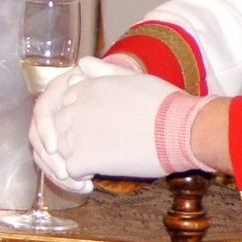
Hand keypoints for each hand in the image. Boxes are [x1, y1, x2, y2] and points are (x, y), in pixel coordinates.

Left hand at [30, 59, 184, 188]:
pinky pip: (69, 170)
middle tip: (97, 149)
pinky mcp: (85, 158)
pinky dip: (79, 177)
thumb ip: (103, 71)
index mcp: (87, 87)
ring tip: (98, 163)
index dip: (79, 119)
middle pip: (60, 127)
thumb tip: (81, 63)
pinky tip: (94, 178)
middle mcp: (77, 107)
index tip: (97, 128)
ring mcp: (78, 133)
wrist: (181, 130)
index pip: (65, 104)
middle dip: (74, 139)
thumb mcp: (133, 77)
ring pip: (61, 150)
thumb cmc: (164, 103)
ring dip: (76, 158)